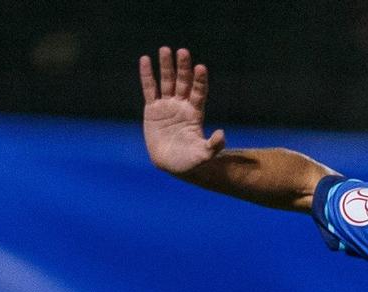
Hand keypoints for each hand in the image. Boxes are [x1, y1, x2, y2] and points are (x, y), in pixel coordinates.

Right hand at [140, 46, 225, 174]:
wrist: (170, 165)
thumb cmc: (189, 161)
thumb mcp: (203, 155)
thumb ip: (213, 145)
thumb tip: (221, 134)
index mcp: (195, 114)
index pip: (199, 93)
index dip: (199, 81)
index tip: (200, 68)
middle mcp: (182, 106)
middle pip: (183, 82)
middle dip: (183, 68)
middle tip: (183, 51)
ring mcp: (167, 105)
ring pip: (166, 82)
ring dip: (166, 66)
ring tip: (165, 49)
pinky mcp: (152, 109)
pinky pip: (149, 89)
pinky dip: (147, 75)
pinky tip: (146, 60)